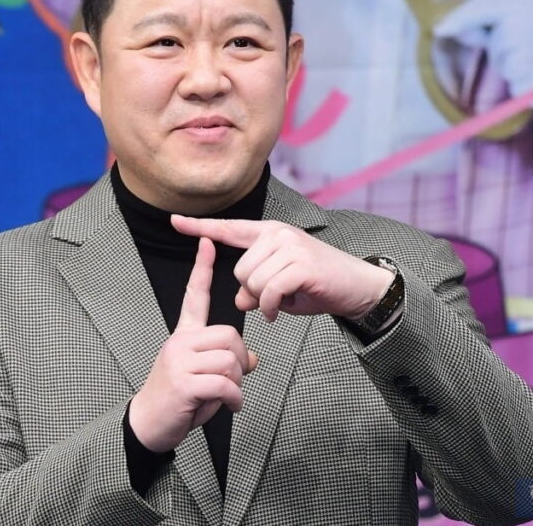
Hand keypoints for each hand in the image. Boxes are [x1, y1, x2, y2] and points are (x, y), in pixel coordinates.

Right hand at [128, 237, 257, 453]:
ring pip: (230, 360)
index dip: (202, 269)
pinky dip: (235, 399)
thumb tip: (251, 358)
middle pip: (229, 334)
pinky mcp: (184, 383)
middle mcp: (180, 342)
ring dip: (237, 383)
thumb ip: (225, 362)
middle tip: (234, 381)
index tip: (207, 242)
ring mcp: (180, 362)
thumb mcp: (202, 376)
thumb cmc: (176, 400)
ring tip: (228, 397)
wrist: (148, 425)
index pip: (194, 296)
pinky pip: (225, 384)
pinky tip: (231, 407)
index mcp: (183, 335)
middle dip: (240, 359)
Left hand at [171, 215, 393, 322]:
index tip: (174, 221)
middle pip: (239, 270)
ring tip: (284, 301)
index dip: (200, 227)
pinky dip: (273, 307)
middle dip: (252, 292)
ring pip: (252, 282)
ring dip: (265, 302)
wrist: (358, 286)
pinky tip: (282, 311)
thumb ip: (256, 288)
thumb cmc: (319, 285)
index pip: (229, 229)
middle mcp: (278, 233)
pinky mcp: (301, 264)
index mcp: (269, 233)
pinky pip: (269, 292)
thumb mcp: (281, 286)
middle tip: (276, 298)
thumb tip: (240, 300)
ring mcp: (290, 246)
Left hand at [434, 0, 532, 118]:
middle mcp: (532, 23)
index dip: (460, 19)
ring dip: (519, 71)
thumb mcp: (526, 15)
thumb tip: (444, 29)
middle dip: (507, 53)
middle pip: (497, 47)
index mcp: (528, 3)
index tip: (439, 30)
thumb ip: (487, 19)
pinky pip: (520, 89)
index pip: (484, 8)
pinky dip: (529, 89)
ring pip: (508, 69)